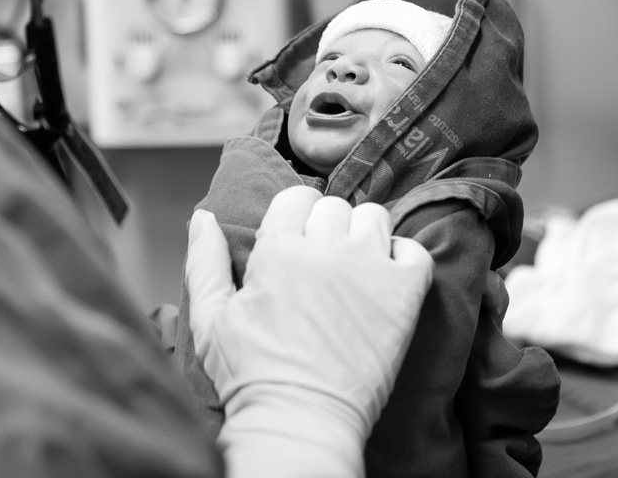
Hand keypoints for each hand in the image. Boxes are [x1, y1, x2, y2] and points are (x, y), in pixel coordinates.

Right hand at [184, 186, 432, 477]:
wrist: (300, 421)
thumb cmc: (250, 376)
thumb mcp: (210, 317)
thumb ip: (205, 260)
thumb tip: (202, 217)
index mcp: (278, 249)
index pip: (297, 196)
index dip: (297, 216)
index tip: (297, 242)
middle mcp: (325, 249)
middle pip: (336, 206)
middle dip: (327, 228)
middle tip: (323, 265)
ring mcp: (368, 268)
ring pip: (375, 218)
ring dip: (365, 237)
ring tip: (355, 271)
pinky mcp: (403, 293)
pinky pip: (415, 251)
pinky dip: (405, 260)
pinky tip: (388, 282)